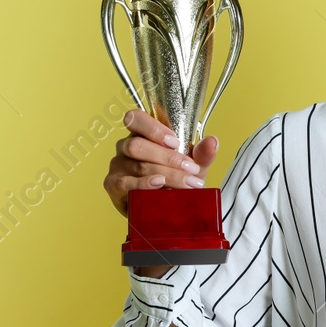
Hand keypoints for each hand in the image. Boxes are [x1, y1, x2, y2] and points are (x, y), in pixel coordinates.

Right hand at [103, 109, 219, 219]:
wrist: (165, 208)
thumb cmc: (175, 181)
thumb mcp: (193, 167)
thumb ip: (202, 154)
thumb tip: (212, 142)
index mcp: (142, 134)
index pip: (136, 119)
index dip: (153, 128)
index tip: (175, 142)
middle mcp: (125, 146)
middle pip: (138, 145)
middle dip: (169, 158)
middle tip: (192, 169)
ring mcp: (117, 165)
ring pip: (139, 165)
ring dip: (167, 174)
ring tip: (187, 184)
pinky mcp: (113, 185)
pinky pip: (124, 183)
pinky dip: (143, 184)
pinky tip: (158, 184)